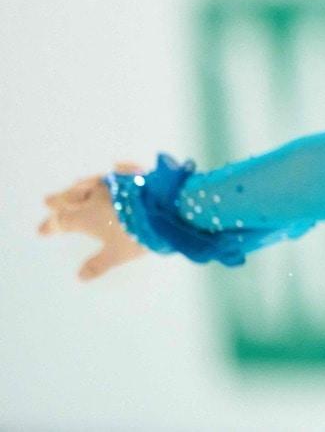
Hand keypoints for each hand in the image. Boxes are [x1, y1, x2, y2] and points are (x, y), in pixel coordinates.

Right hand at [38, 163, 149, 280]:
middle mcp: (96, 196)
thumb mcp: (117, 254)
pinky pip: (122, 170)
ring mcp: (116, 182)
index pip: (62, 220)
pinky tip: (116, 165)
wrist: (166, 208)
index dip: (51, 225)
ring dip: (81, 184)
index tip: (41, 230)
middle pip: (72, 196)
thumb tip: (80, 276)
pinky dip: (117, 170)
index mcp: (87, 216)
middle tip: (48, 200)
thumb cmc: (137, 234)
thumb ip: (98, 264)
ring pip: (93, 181)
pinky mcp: (136, 174)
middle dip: (59, 200)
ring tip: (74, 183)